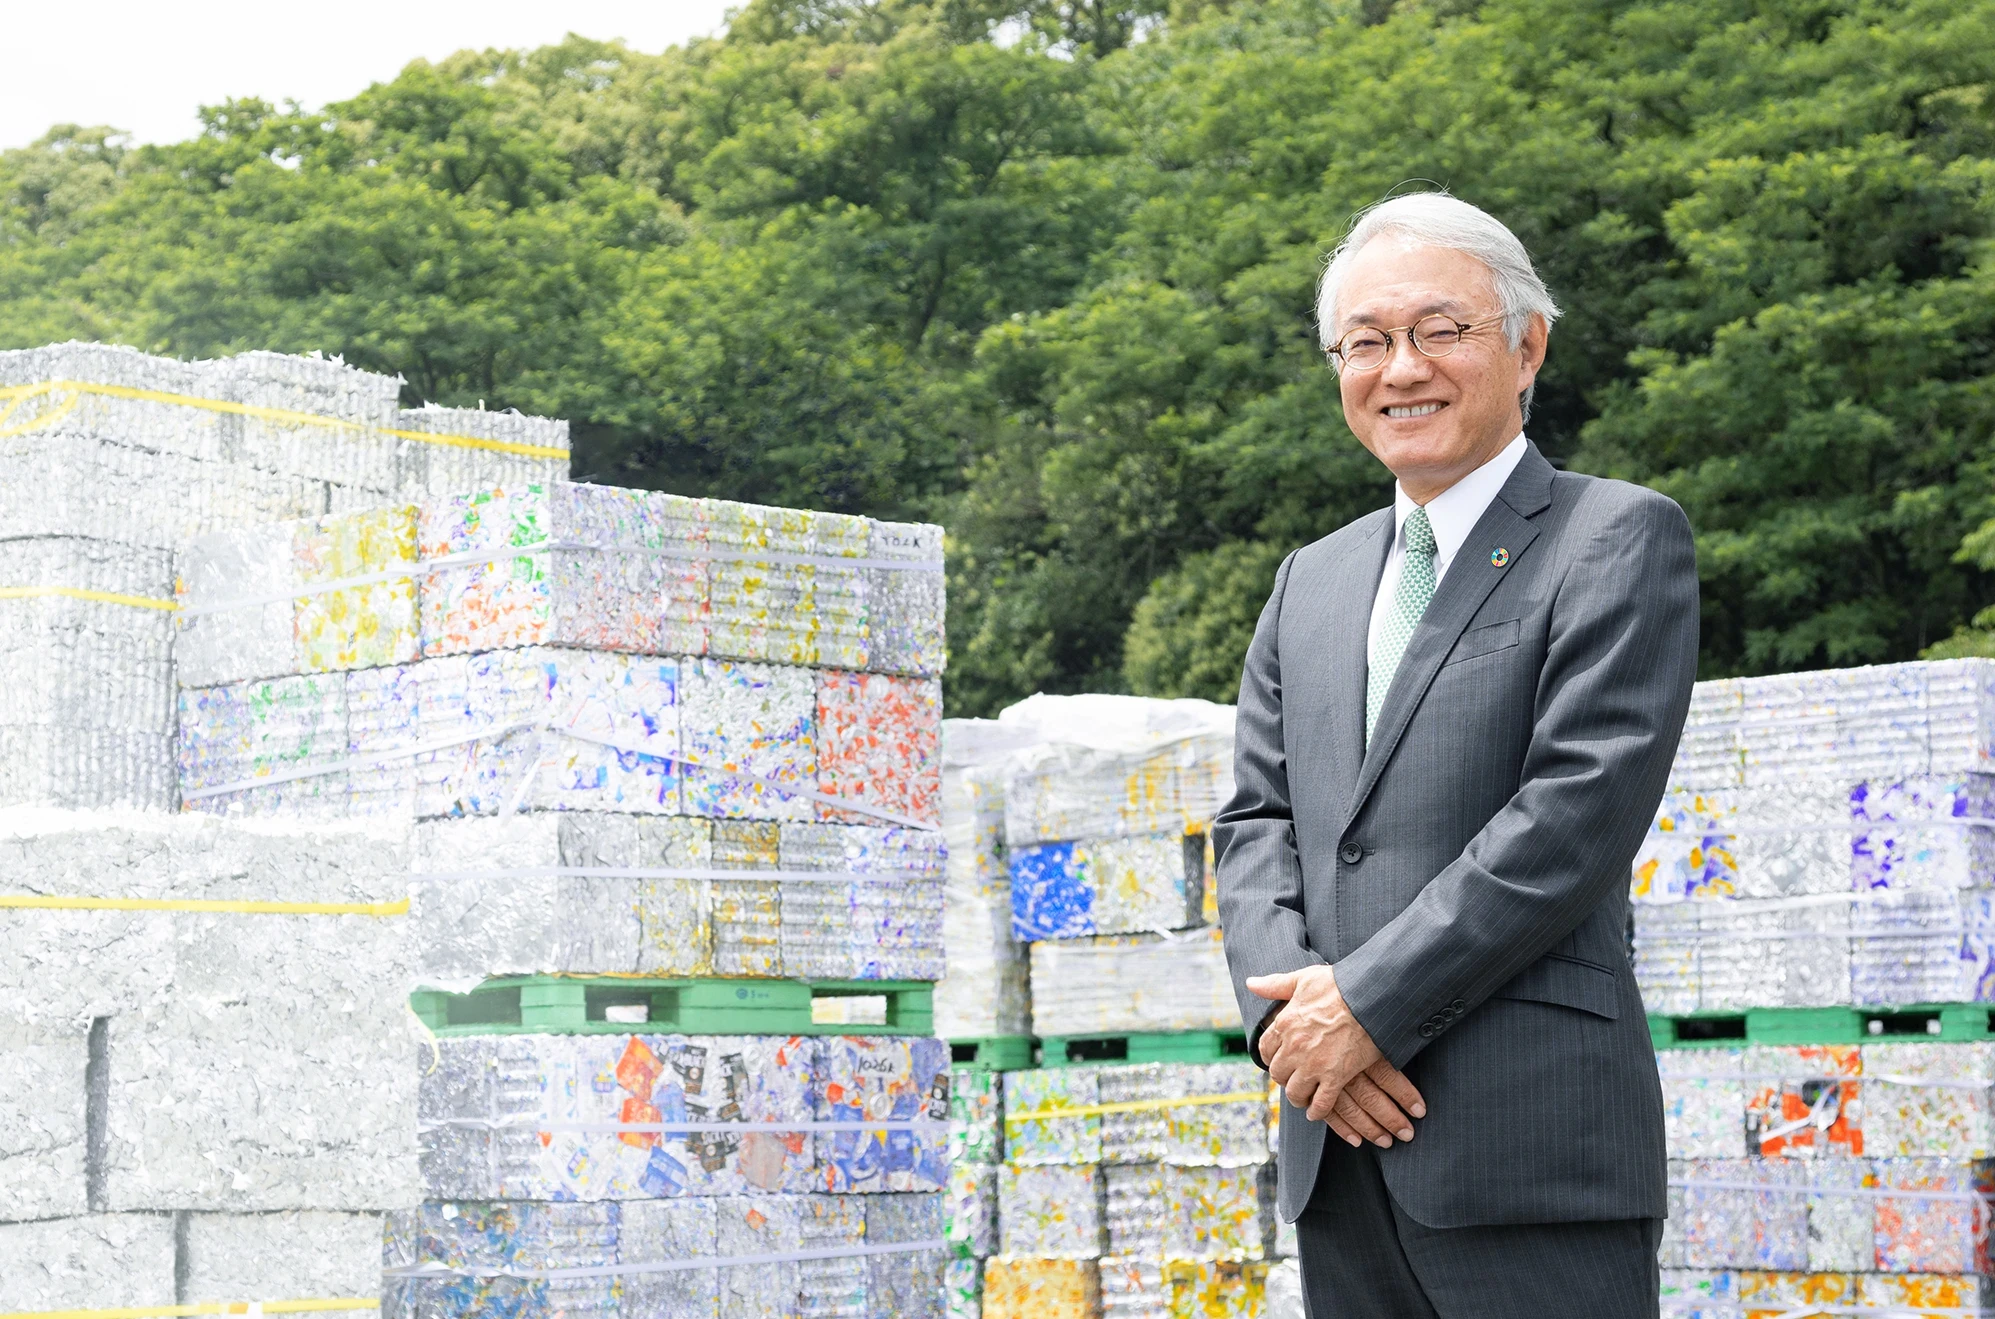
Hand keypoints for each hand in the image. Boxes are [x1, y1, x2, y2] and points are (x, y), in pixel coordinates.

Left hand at [1248, 965, 1424, 1146]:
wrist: (1371, 998)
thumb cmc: (1339, 985)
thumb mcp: (1303, 979)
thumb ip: (1275, 985)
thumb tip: (1251, 983)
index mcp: (1285, 1024)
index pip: (1265, 1049)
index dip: (1272, 1057)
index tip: (1280, 1059)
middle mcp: (1294, 1047)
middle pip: (1278, 1074)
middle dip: (1284, 1077)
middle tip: (1293, 1079)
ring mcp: (1314, 1064)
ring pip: (1295, 1092)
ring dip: (1298, 1097)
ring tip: (1304, 1098)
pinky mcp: (1335, 1077)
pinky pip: (1321, 1103)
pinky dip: (1317, 1111)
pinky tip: (1317, 1112)